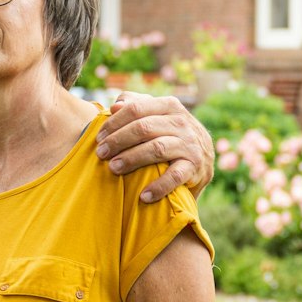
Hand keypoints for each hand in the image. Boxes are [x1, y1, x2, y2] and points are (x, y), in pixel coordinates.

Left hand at [96, 94, 214, 202]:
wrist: (203, 158)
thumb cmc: (170, 134)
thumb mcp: (156, 115)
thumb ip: (136, 106)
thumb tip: (116, 105)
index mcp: (169, 105)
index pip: (137, 109)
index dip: (114, 123)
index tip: (99, 137)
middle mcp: (182, 122)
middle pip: (144, 127)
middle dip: (118, 140)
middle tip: (101, 154)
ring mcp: (190, 144)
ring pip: (157, 148)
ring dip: (132, 159)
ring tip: (113, 169)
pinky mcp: (195, 167)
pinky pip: (175, 176)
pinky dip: (159, 186)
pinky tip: (143, 196)